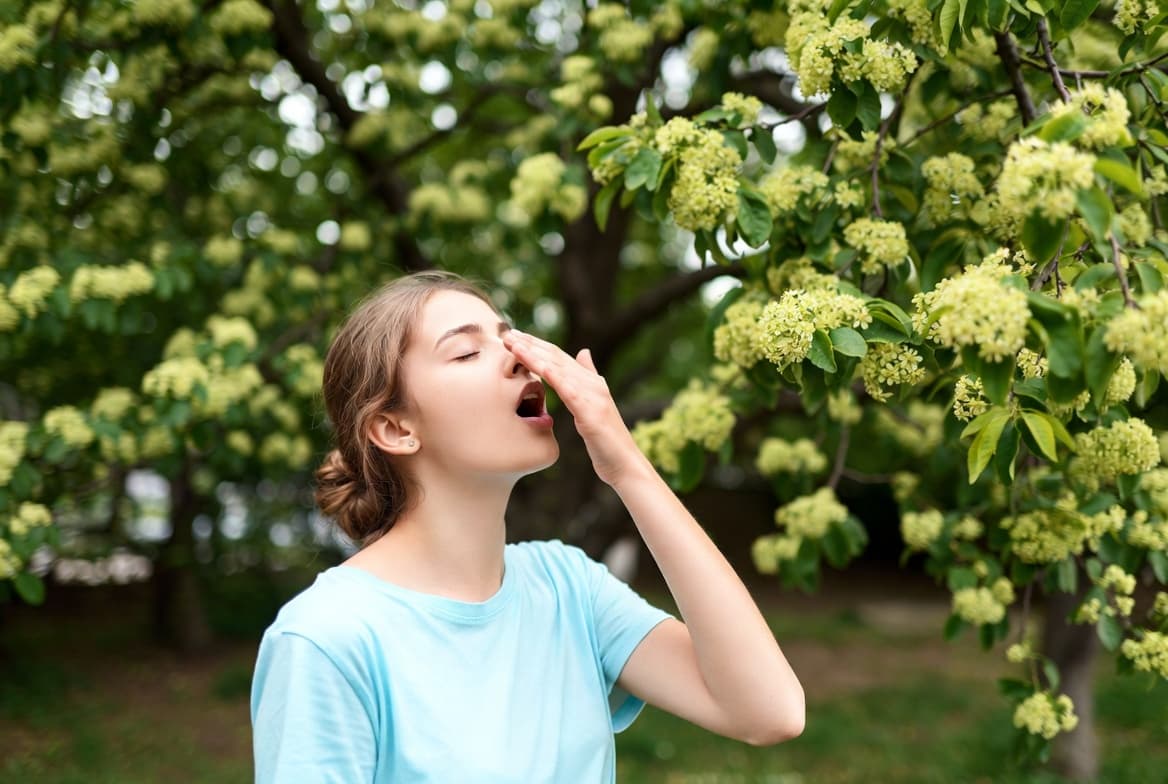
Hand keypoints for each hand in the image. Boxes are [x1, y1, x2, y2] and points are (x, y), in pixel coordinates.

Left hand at [502, 329, 650, 486]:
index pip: (559, 357)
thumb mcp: (594, 406)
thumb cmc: (607, 441)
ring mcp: (593, 397)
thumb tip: (584, 352)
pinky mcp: (591, 413)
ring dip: (534, 354)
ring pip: (559, 369)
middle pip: (557, 357)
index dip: (537, 344)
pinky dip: (554, 375)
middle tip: (507, 334)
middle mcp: (593, 384)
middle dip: (531, 344)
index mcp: (592, 382)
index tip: (516, 336)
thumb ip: (588, 379)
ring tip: (514, 344)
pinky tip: (538, 366)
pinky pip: (569, 390)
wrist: (625, 464)